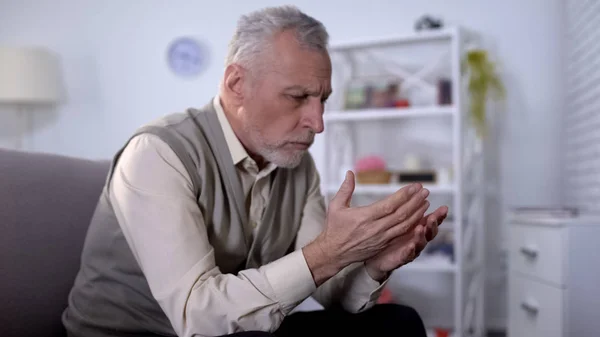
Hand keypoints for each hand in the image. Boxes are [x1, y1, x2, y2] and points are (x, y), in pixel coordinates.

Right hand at [303, 171, 429, 285]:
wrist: (334, 253)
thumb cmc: (335, 228)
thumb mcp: (336, 206)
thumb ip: (345, 189)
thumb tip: (350, 172)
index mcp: (364, 217)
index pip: (390, 205)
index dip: (404, 195)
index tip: (414, 186)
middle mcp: (375, 228)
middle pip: (401, 214)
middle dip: (415, 202)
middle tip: (425, 191)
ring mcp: (381, 238)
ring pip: (404, 225)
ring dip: (417, 213)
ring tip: (425, 202)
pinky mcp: (384, 244)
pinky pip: (401, 235)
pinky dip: (412, 226)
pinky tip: (419, 218)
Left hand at [364, 205, 448, 280]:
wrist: (377, 256)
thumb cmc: (389, 236)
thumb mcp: (397, 219)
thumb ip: (405, 207)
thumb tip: (413, 189)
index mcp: (417, 227)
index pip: (431, 220)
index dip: (439, 215)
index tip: (444, 208)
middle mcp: (417, 239)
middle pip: (429, 232)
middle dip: (433, 224)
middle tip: (433, 217)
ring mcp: (410, 249)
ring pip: (420, 243)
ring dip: (421, 236)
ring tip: (421, 228)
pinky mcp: (400, 258)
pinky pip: (406, 255)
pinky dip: (409, 251)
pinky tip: (410, 245)